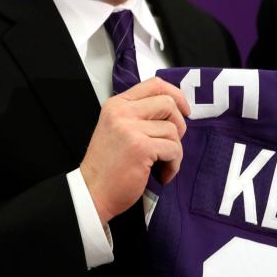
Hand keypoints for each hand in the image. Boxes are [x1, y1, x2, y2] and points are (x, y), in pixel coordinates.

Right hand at [79, 76, 190, 224]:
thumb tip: (174, 108)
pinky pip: (173, 149)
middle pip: (168, 103)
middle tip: (171, 143)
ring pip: (173, 129)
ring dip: (175, 151)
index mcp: (117, 105)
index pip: (155, 84)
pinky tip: (162, 174)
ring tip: (163, 164)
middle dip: (180, 124)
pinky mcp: (141, 148)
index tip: (184, 110)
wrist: (92, 192)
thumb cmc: (108, 165)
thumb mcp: (117, 129)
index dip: (176, 95)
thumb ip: (138, 115)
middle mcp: (122, 112)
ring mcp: (130, 129)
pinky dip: (173, 165)